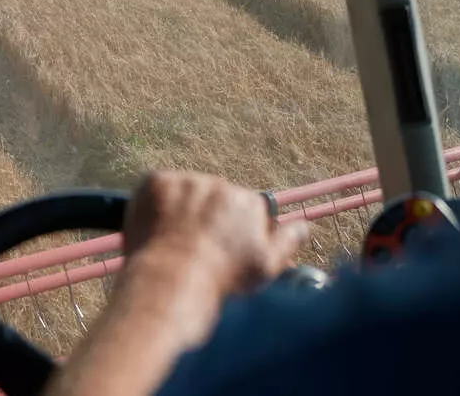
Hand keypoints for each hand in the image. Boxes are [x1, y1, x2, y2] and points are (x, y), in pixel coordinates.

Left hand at [118, 172, 308, 343]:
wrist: (173, 278)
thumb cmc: (221, 279)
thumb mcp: (267, 266)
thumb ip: (288, 240)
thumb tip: (304, 226)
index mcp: (248, 201)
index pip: (242, 208)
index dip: (231, 230)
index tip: (220, 249)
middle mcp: (220, 184)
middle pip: (212, 197)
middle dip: (205, 217)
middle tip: (193, 246)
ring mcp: (186, 180)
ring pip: (184, 192)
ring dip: (181, 209)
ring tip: (173, 241)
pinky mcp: (156, 181)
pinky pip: (157, 189)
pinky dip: (155, 205)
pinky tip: (156, 229)